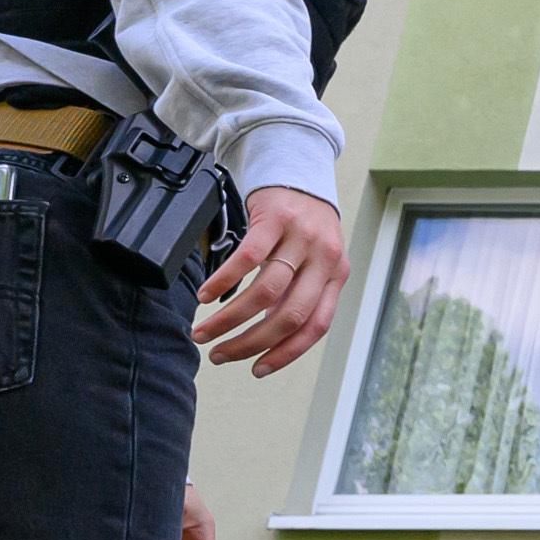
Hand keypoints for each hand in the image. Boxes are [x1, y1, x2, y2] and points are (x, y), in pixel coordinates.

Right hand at [196, 186, 349, 374]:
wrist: (297, 169)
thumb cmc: (303, 225)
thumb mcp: (313, 261)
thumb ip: (297, 295)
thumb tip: (267, 337)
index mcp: (336, 276)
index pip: (316, 327)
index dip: (286, 354)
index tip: (256, 370)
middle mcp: (324, 259)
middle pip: (288, 315)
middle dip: (250, 343)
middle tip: (219, 355)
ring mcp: (301, 237)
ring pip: (264, 292)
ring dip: (229, 319)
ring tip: (204, 331)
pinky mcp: (276, 218)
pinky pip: (248, 258)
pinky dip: (223, 282)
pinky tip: (206, 296)